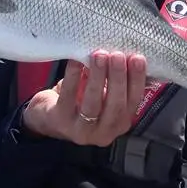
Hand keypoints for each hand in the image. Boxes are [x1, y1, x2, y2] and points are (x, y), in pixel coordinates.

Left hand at [22, 51, 146, 146]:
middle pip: (116, 106)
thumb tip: (133, 56)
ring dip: (98, 78)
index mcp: (120, 123)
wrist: (48, 117)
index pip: (134, 102)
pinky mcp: (60, 121)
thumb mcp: (104, 95)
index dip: (137, 80)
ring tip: (99, 56)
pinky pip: (68, 96)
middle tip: (117, 55)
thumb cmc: (80, 101)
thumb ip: (118, 82)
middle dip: (118, 78)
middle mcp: (104, 132)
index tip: (138, 58)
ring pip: (92, 104)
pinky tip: (76, 61)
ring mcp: (81, 130)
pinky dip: (73, 76)